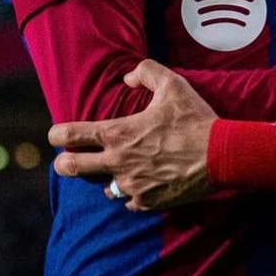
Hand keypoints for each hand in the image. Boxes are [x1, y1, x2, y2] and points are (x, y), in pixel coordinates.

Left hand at [49, 60, 215, 212]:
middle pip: (73, 168)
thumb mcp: (171, 83)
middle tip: (63, 162)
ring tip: (112, 172)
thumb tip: (127, 77)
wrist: (221, 155)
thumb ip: (145, 72)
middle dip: (64, 164)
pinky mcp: (148, 203)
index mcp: (118, 133)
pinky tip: (137, 185)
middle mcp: (118, 162)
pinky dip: (130, 194)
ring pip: (104, 187)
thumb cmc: (194, 118)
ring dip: (104, 179)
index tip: (54, 136)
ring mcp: (132, 186)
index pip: (72, 136)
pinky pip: (128, 202)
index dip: (57, 135)